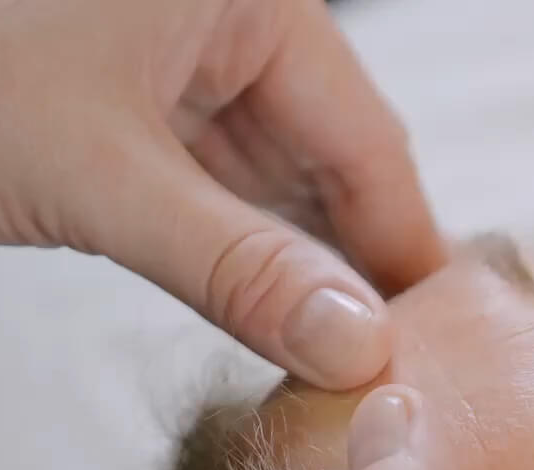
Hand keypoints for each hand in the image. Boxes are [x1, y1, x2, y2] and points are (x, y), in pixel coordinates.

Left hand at [0, 0, 446, 386]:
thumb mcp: (97, 180)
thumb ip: (238, 268)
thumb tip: (354, 344)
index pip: (371, 139)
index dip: (406, 251)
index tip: (437, 344)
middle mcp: (225, 19)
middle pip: (333, 163)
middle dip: (350, 267)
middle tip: (386, 370)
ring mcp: (176, 61)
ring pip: (275, 184)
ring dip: (293, 271)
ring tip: (326, 359)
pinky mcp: (131, 106)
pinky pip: (216, 191)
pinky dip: (235, 255)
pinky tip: (261, 316)